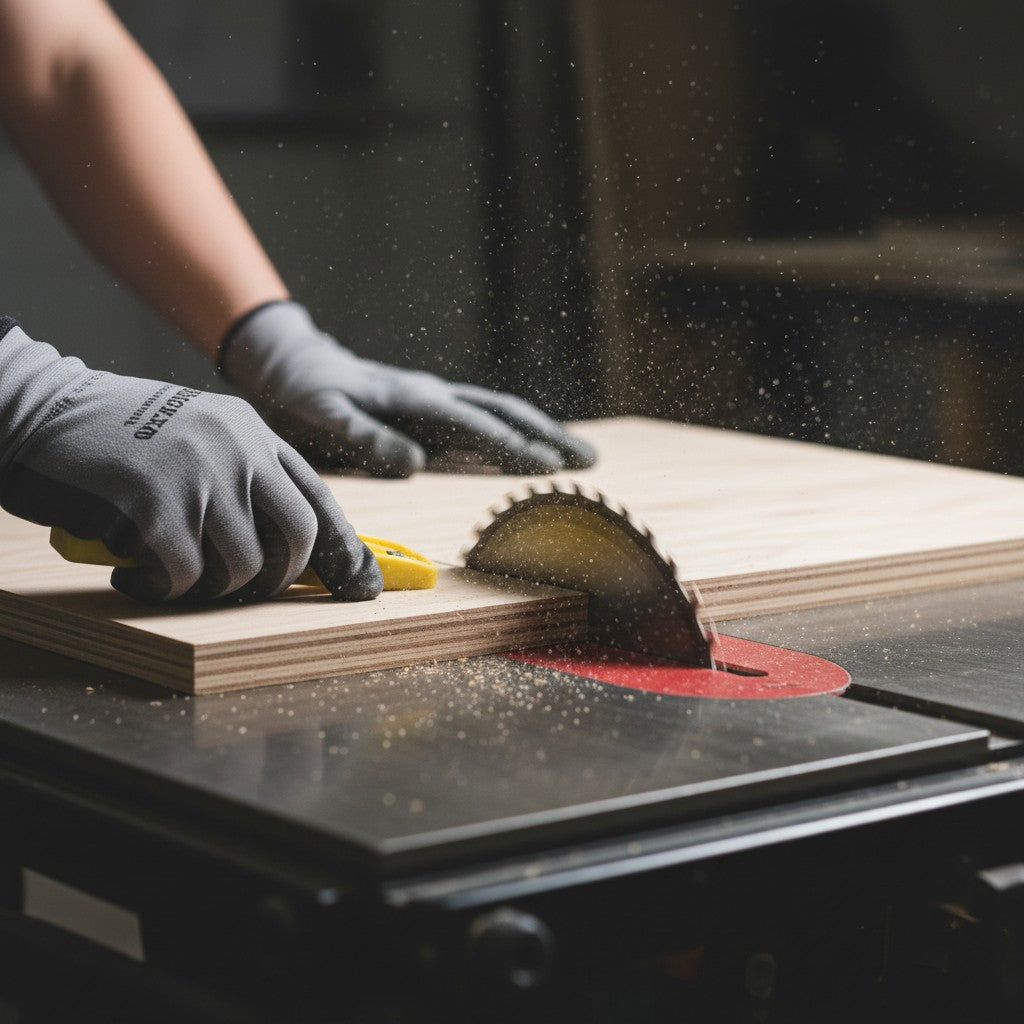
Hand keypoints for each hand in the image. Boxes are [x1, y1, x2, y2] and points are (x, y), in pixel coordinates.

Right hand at [0, 319, 381, 602]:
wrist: (35, 409)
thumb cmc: (113, 436)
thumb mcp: (193, 433)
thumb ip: (239, 473)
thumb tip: (283, 544)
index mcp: (250, 431)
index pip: (317, 495)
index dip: (340, 546)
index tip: (356, 583)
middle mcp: (236, 448)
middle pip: (297, 535)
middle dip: (279, 577)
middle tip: (243, 587)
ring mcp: (199, 474)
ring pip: (242, 565)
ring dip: (211, 587)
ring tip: (173, 575)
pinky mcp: (156, 505)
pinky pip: (186, 576)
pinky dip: (163, 589)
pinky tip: (134, 576)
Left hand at [219, 302, 597, 477]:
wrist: (291, 364)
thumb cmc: (302, 394)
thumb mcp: (321, 417)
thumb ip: (365, 438)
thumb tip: (416, 464)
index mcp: (414, 399)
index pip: (476, 426)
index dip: (514, 447)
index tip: (550, 468)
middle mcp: (433, 396)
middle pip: (503, 413)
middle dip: (548, 436)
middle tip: (590, 462)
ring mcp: (434, 402)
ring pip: (499, 414)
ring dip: (540, 434)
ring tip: (578, 457)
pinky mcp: (429, 411)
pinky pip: (481, 422)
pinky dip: (513, 436)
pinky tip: (530, 451)